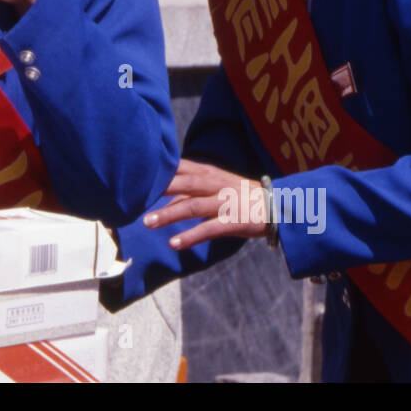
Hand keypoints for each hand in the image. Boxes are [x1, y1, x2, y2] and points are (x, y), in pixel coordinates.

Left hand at [142, 159, 267, 249]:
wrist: (278, 206)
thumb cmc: (240, 195)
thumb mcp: (214, 187)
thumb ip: (188, 194)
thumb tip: (164, 201)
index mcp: (207, 173)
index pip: (178, 167)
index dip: (157, 170)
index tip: (133, 173)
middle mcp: (214, 184)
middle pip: (181, 183)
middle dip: (157, 189)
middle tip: (132, 197)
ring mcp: (224, 202)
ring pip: (192, 206)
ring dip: (169, 214)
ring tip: (148, 222)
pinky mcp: (233, 220)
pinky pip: (208, 229)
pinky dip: (190, 236)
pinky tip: (174, 243)